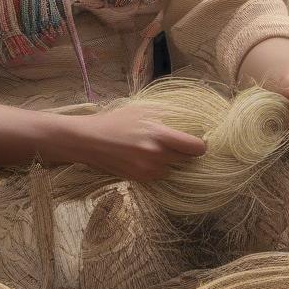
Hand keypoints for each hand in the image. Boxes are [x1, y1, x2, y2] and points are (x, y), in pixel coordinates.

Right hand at [64, 104, 207, 180]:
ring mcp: (147, 170)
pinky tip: (145, 157)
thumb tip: (192, 118)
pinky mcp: (139, 179)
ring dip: (170, 162)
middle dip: (184, 153)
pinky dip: (157, 168)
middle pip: (187, 160)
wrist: (88, 140)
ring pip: (173, 169)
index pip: (196, 148)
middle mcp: (156, 155)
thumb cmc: (115, 121)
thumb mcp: (142, 109)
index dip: (200, 145)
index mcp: (159, 135)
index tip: (197, 141)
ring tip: (156, 150)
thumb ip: (167, 114)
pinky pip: (159, 176)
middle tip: (175, 144)